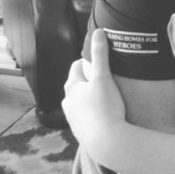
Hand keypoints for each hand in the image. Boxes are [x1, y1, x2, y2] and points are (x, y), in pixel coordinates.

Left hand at [62, 29, 126, 159]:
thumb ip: (101, 54)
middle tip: (104, 78)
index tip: (98, 61)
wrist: (107, 142)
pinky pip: (85, 118)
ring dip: (89, 99)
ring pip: (79, 103)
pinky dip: (92, 114)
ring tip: (104, 98)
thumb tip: (98, 32)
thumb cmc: (105, 107)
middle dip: (88, 81)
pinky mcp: (80, 132)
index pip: (76, 67)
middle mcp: (68, 103)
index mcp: (71, 87)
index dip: (87, 62)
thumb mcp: (104, 77)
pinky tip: (104, 116)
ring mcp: (73, 119)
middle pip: (76, 86)